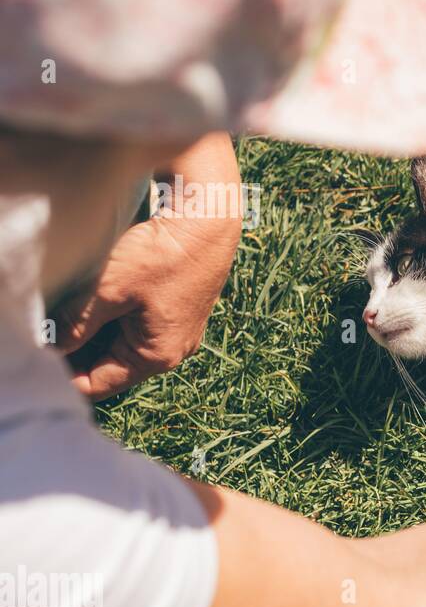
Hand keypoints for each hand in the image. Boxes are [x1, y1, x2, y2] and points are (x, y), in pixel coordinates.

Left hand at [52, 132, 241, 398]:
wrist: (207, 221)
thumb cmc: (163, 256)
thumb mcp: (108, 290)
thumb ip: (76, 324)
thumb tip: (52, 346)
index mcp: (156, 356)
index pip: (98, 384)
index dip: (63, 376)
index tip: (37, 358)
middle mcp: (172, 351)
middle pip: (111, 366)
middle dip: (77, 353)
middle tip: (44, 333)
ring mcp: (179, 331)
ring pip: (123, 343)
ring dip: (95, 333)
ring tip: (66, 313)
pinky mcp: (179, 310)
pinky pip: (138, 325)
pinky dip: (113, 318)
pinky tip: (97, 299)